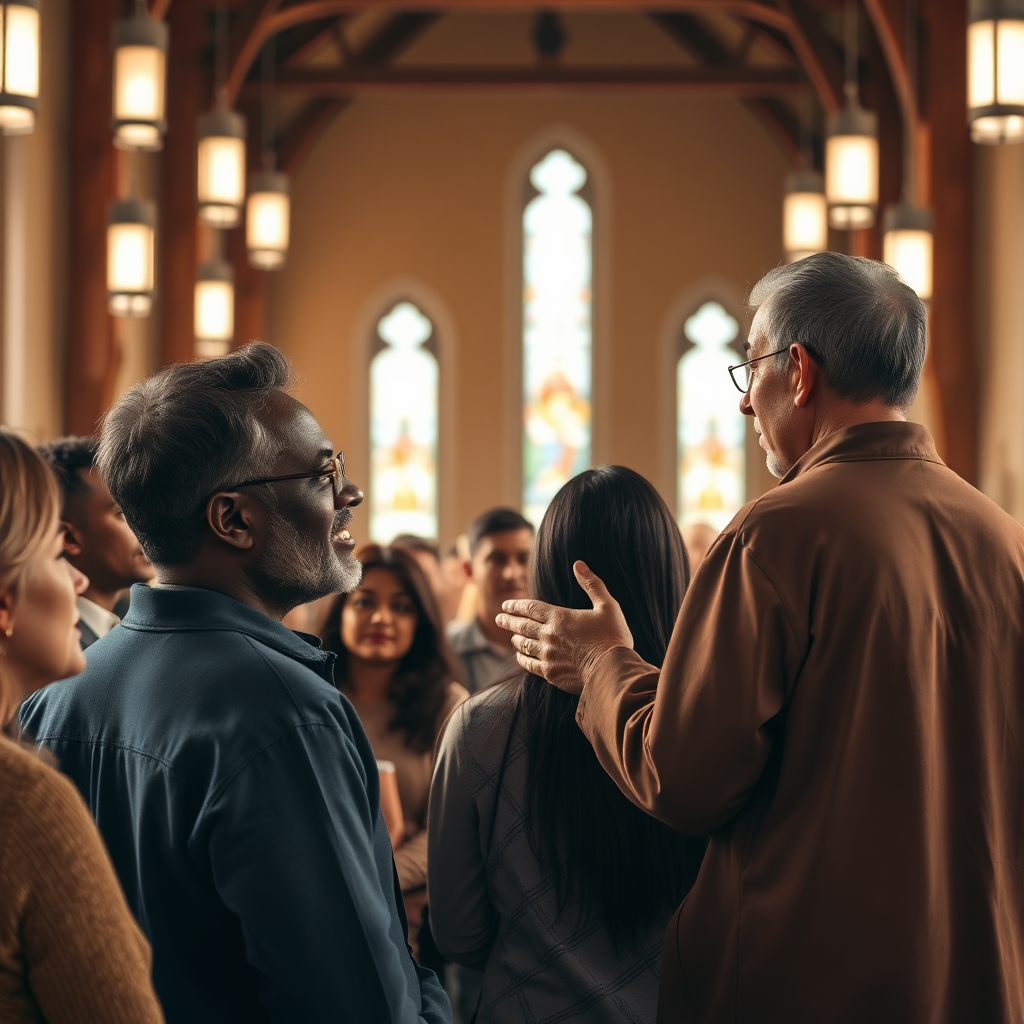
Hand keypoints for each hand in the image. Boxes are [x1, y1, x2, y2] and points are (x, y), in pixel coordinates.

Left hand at [495, 561, 632, 694]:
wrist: (612, 670)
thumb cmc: (613, 637)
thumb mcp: (607, 605)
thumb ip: (592, 584)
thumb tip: (578, 564)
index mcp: (560, 617)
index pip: (531, 608)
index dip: (516, 605)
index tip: (505, 605)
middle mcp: (549, 635)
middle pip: (523, 626)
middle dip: (509, 621)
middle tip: (499, 618)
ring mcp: (548, 655)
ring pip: (524, 645)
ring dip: (516, 639)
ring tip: (511, 636)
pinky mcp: (551, 673)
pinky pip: (529, 665)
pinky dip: (522, 659)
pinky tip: (520, 657)